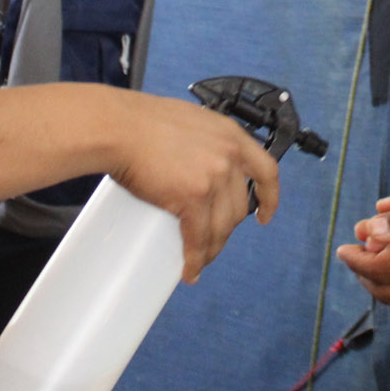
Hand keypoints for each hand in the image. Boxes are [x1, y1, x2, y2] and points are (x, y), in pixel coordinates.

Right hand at [110, 94, 280, 283]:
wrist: (119, 127)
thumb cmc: (141, 121)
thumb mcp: (190, 121)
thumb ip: (204, 142)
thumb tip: (199, 164)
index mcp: (231, 135)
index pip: (266, 170)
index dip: (269, 197)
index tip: (264, 214)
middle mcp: (229, 156)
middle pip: (239, 207)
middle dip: (226, 229)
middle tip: (211, 239)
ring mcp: (213, 177)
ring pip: (222, 227)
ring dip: (212, 248)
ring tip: (200, 259)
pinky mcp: (193, 197)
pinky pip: (199, 238)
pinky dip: (196, 258)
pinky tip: (191, 269)